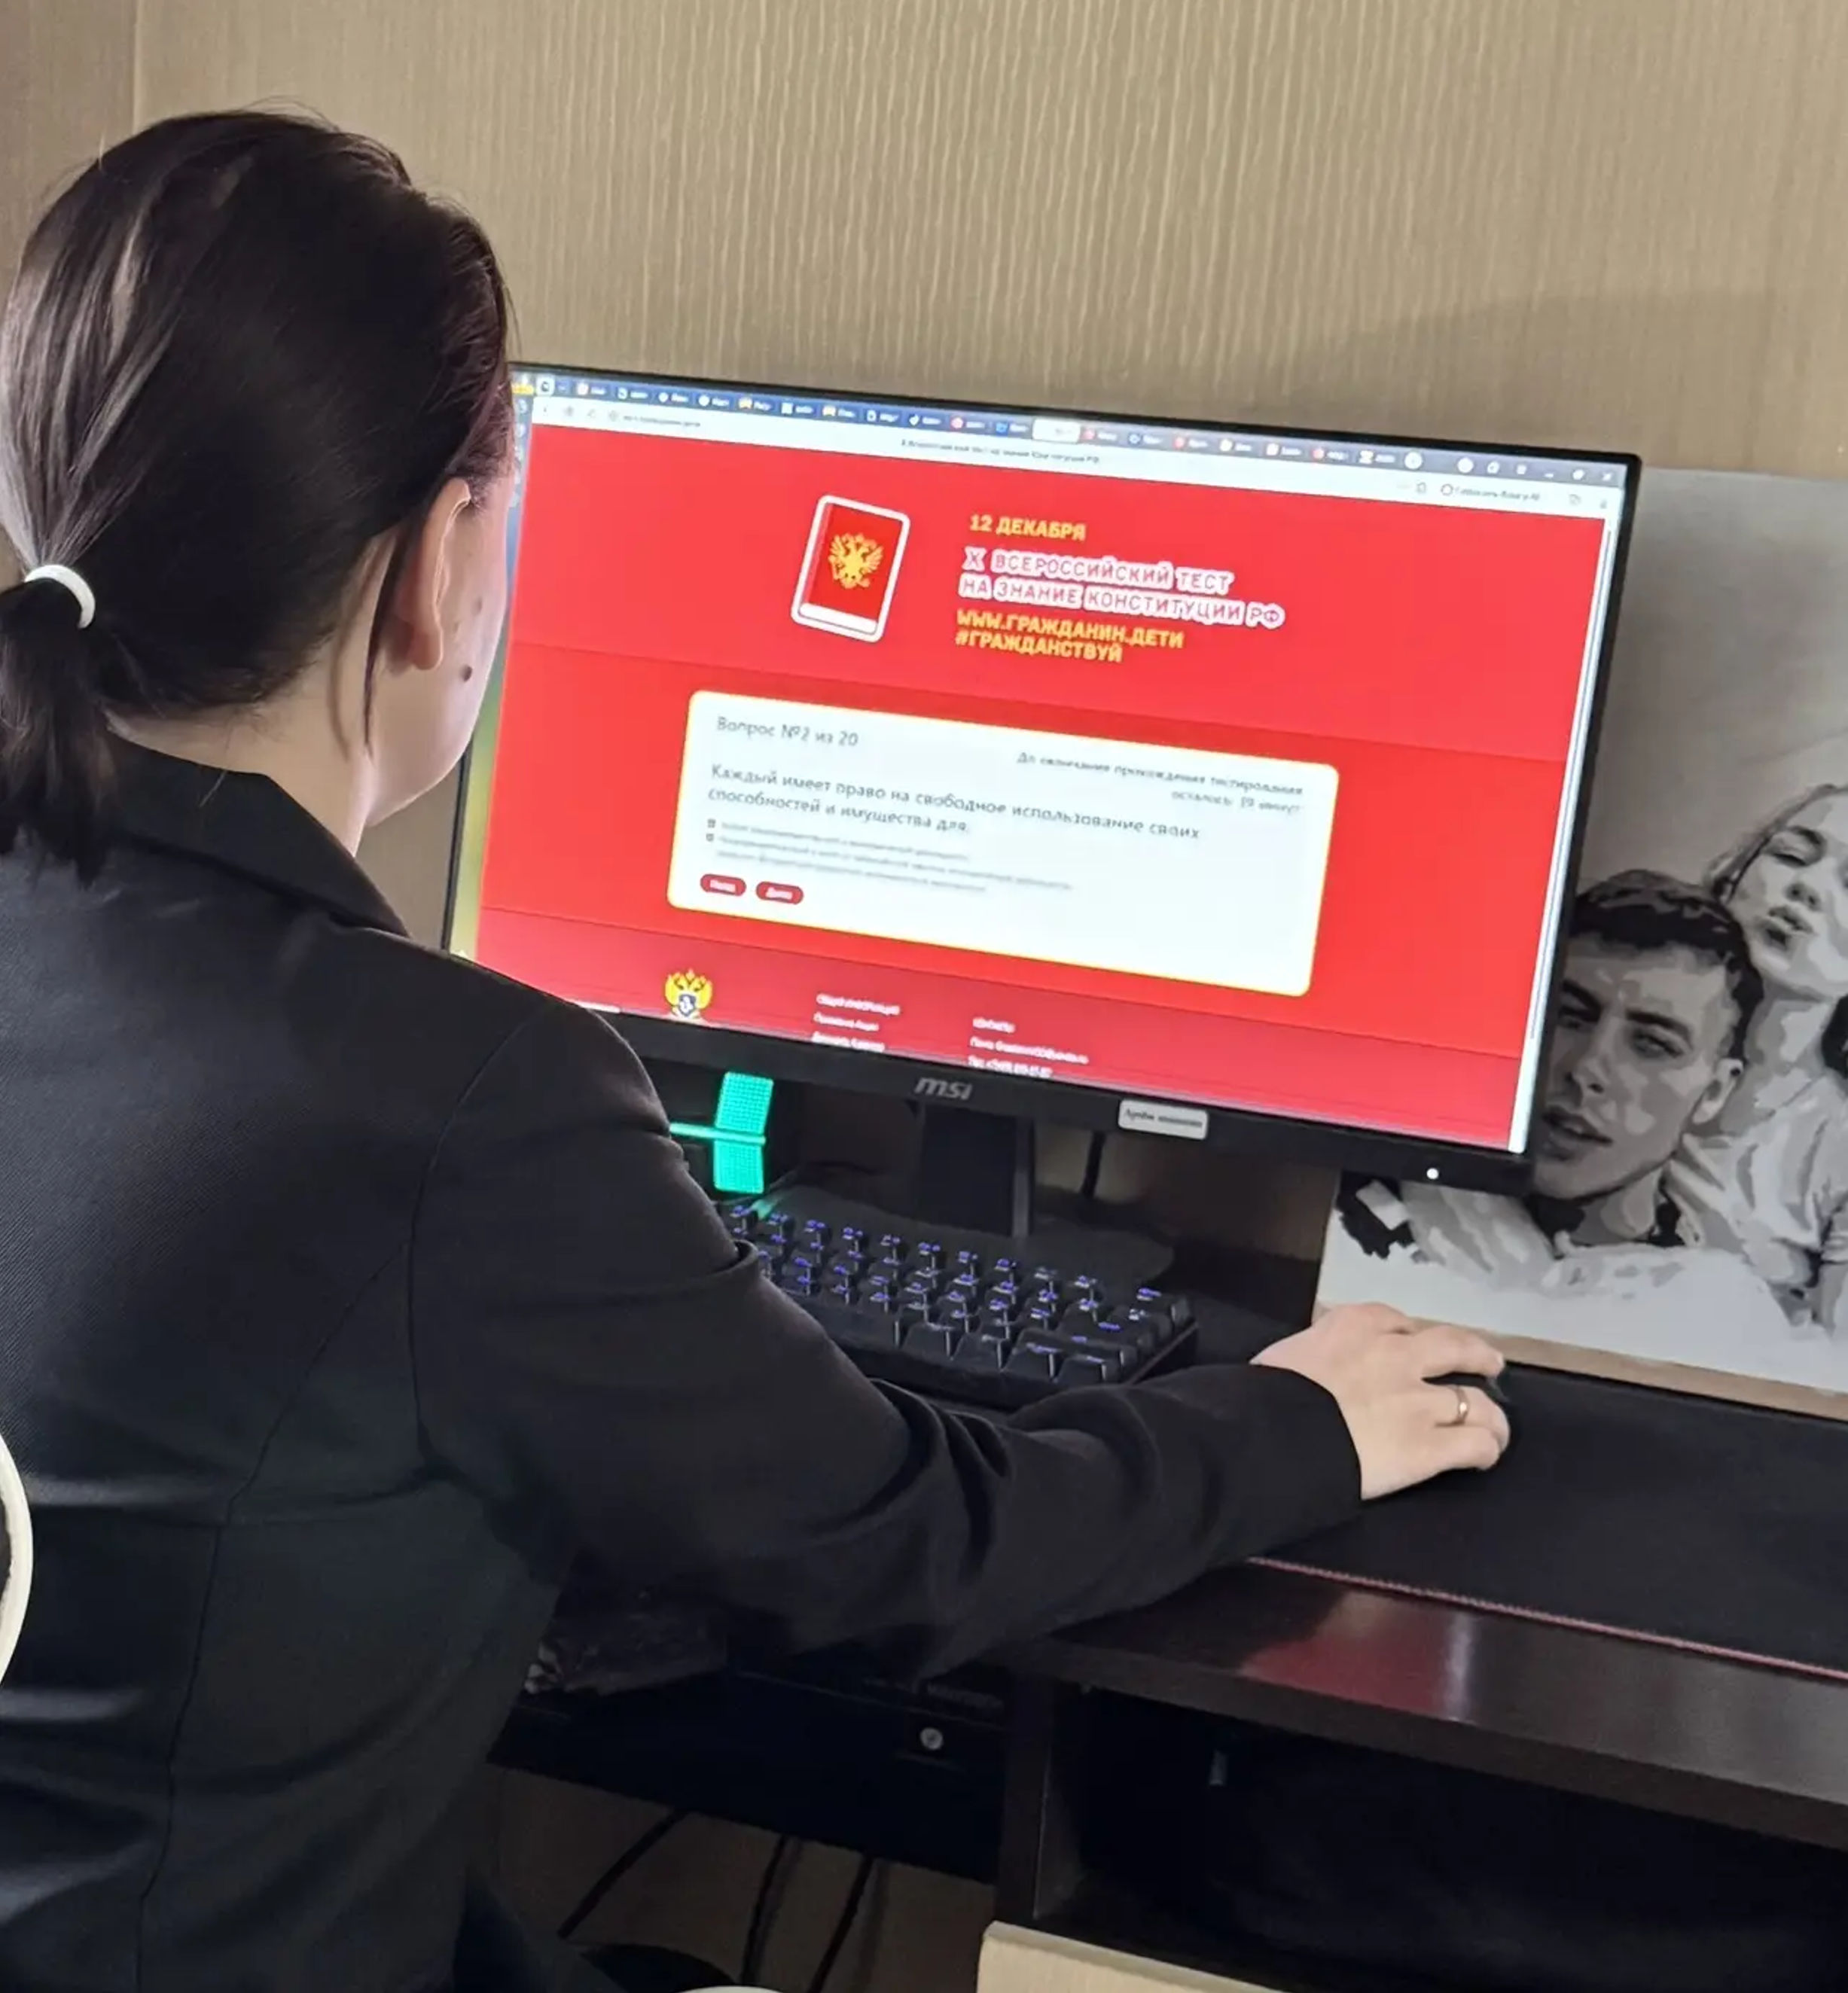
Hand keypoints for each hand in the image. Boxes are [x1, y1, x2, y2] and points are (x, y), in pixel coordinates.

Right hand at [1254, 1303, 1509, 1499]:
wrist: (1275, 1432)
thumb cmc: (1268, 1393)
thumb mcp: (1290, 1352)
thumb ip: (1316, 1355)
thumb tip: (1313, 1370)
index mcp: (1357, 1325)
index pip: (1399, 1322)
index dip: (1414, 1336)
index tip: (1415, 1346)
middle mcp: (1398, 1355)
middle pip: (1455, 1347)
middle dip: (1477, 1355)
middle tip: (1490, 1364)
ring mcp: (1419, 1401)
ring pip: (1477, 1401)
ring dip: (1491, 1415)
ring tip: (1496, 1427)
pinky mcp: (1429, 1446)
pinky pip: (1475, 1444)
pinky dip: (1486, 1450)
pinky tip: (1484, 1457)